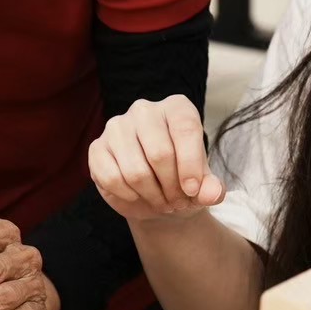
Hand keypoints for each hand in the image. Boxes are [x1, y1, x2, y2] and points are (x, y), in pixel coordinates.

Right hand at [88, 96, 224, 221]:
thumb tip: (212, 194)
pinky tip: (138, 196)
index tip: (193, 190)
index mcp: (176, 107)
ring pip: (135, 171)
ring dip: (151, 195)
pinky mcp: (97, 147)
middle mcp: (145, 110)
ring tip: (161, 201)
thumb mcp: (203, 184)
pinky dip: (129, 196)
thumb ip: (212, 188)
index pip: (185, 129)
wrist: (158, 192)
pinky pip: (112, 179)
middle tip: (176, 202)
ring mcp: (117, 127)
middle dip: (171, 187)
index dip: (191, 165)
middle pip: (160, 153)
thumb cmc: (183, 179)